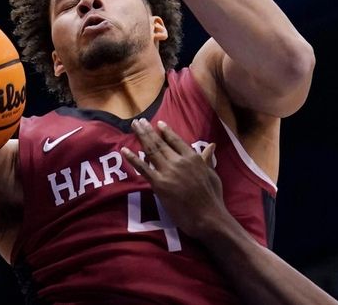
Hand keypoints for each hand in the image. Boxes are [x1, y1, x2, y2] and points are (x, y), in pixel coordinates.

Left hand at [121, 118, 232, 239]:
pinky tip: (124, 150)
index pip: (176, 140)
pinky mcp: (159, 184)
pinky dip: (133, 159)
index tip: (158, 123)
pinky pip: (143, 168)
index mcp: (193, 157)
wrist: (208, 217)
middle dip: (148, 130)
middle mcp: (179, 161)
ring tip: (133, 127)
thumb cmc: (213, 197)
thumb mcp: (213, 175)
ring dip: (141, 137)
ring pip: (151, 150)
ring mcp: (168, 172)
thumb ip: (207, 159)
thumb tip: (211, 146)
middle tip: (138, 121)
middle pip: (160, 142)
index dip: (166, 131)